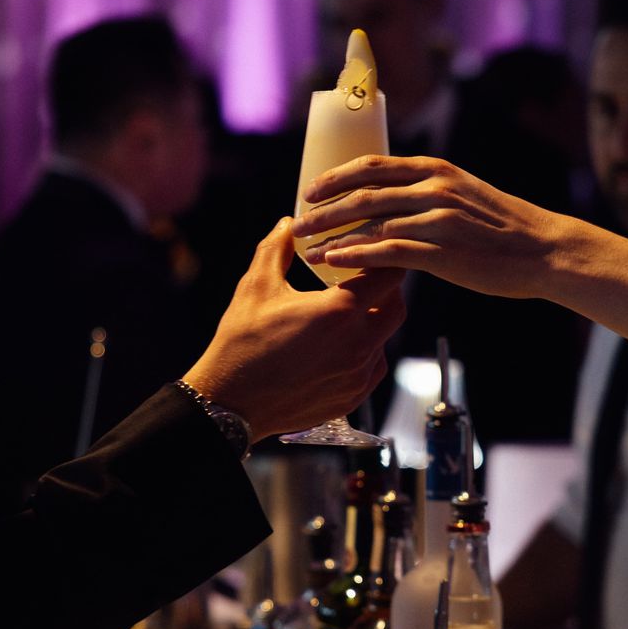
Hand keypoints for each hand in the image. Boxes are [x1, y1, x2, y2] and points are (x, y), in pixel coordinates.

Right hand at [183, 218, 403, 439]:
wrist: (231, 402)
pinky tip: (340, 345)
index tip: (368, 254)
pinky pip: (373, 367)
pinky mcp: (352, 397)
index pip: (388, 274)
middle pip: (396, 306)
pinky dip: (365, 352)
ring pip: (384, 338)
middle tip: (362, 281)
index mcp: (339, 311)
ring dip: (372, 322)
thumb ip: (276, 249)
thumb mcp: (256, 287)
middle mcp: (358, 344)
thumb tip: (287, 226)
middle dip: (385, 290)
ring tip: (344, 315)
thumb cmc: (242, 343)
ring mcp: (358, 374)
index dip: (382, 260)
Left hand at [292, 156, 579, 300]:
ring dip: (332, 234)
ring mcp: (436, 219)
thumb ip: (429, 192)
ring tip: (308, 247)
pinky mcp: (442, 251)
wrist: (544, 249)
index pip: (372, 165)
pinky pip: (387, 251)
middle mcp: (432, 188)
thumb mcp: (465, 194)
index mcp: (435, 170)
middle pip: (363, 193)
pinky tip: (334, 262)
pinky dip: (355, 255)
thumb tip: (395, 198)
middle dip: (324, 208)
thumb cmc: (504, 227)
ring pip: (370, 222)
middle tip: (298, 220)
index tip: (310, 189)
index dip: (336, 176)